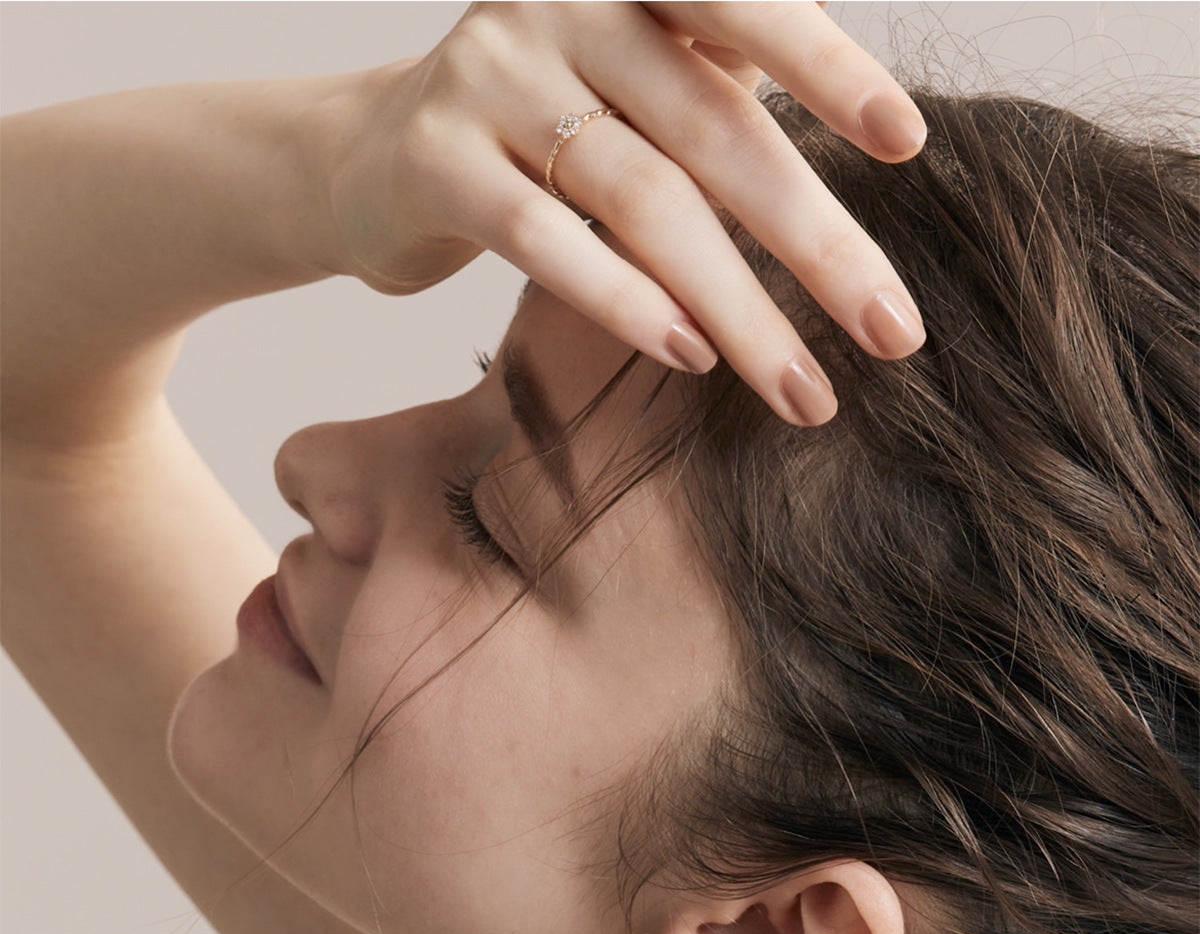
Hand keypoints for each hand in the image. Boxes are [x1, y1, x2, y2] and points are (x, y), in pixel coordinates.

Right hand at [309, 1, 927, 424]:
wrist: (377, 155)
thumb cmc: (545, 127)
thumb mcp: (641, 86)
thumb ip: (727, 94)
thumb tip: (866, 164)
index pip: (744, 4)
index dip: (828, 70)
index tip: (908, 144)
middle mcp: (563, 2)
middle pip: (713, 131)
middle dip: (815, 243)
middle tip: (893, 333)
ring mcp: (492, 77)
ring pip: (640, 199)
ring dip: (736, 306)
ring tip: (802, 390)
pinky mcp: (438, 163)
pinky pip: (544, 239)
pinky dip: (624, 302)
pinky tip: (690, 356)